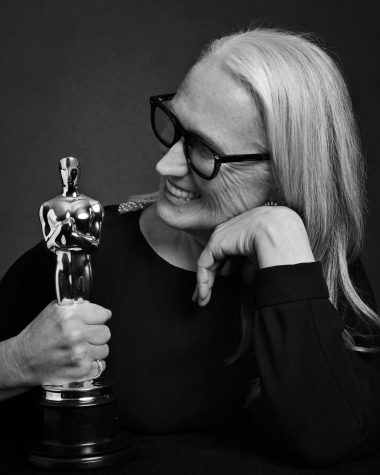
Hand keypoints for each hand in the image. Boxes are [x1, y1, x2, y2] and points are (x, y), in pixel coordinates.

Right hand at [13, 301, 110, 385]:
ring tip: (81, 349)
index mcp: (69, 316)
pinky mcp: (80, 370)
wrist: (23, 360)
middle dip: (97, 333)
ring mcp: (79, 353)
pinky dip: (92, 363)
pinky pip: (100, 365)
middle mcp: (75, 334)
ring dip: (95, 349)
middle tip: (85, 336)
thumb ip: (76, 307)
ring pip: (105, 349)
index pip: (103, 314)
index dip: (99, 317)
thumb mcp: (53, 311)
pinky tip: (80, 360)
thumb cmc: (37, 336)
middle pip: (105, 332)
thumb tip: (97, 309)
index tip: (96, 320)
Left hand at [194, 206, 314, 305]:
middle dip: (210, 277)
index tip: (224, 284)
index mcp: (250, 227)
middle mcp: (234, 228)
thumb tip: (244, 276)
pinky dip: (204, 281)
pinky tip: (204, 296)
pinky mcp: (216, 241)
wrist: (282, 234)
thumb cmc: (285, 246)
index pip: (233, 248)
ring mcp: (224, 233)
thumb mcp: (268, 253)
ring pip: (210, 261)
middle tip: (204, 296)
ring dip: (205, 283)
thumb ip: (254, 262)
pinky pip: (205, 264)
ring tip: (203, 301)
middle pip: (219, 255)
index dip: (226, 268)